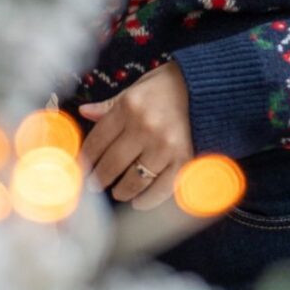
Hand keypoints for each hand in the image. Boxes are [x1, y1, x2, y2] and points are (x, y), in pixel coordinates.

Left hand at [77, 62, 193, 208]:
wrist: (208, 88)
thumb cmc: (169, 87)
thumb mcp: (136, 88)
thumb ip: (110, 105)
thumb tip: (85, 112)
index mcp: (129, 107)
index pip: (98, 140)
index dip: (86, 158)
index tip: (81, 168)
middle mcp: (145, 127)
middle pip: (112, 163)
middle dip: (99, 178)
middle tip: (94, 185)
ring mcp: (165, 146)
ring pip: (134, 180)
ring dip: (121, 191)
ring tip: (118, 193)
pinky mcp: (183, 160)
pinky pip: (161, 189)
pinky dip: (148, 200)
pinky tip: (139, 202)